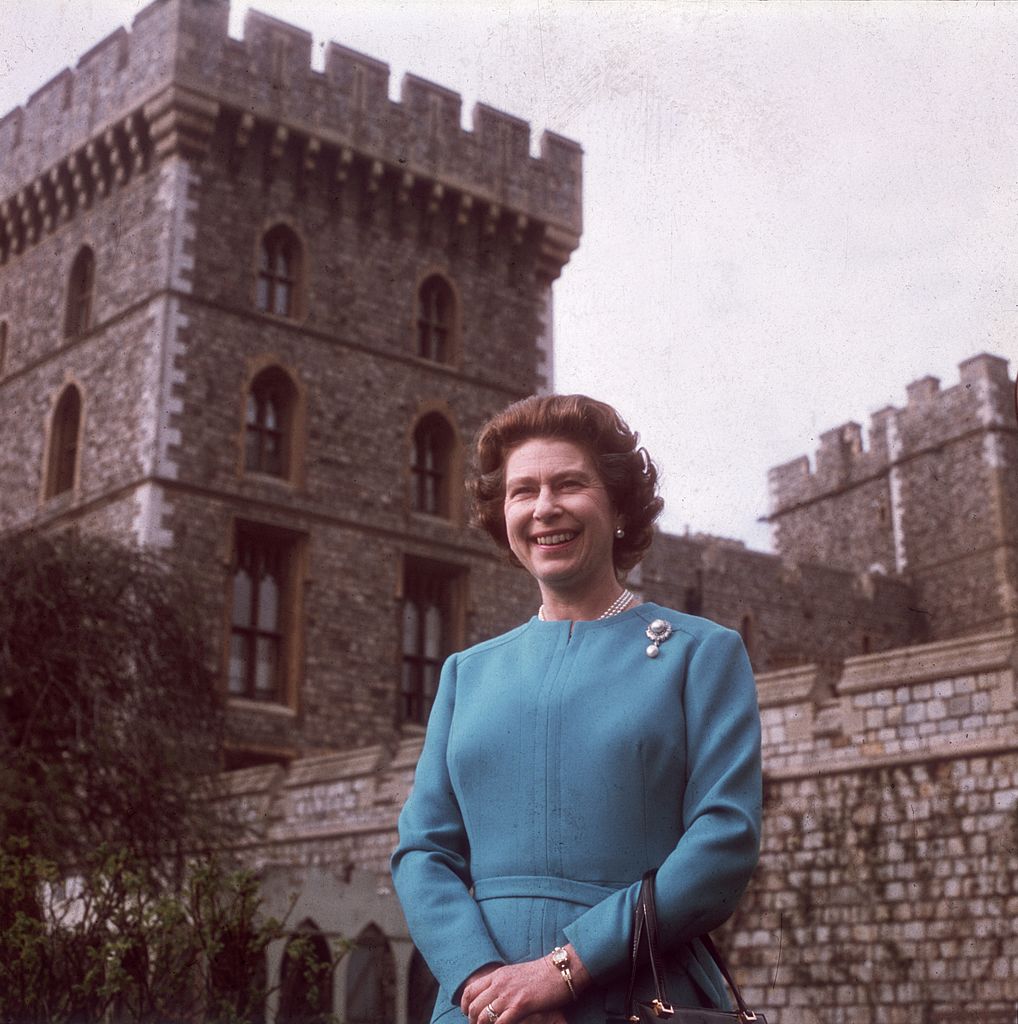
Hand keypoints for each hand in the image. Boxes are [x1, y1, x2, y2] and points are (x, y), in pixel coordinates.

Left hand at [460, 946, 589, 1023]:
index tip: (466, 1013)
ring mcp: (509, 994)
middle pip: (474, 1006)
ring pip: (484, 1016)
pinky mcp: (521, 1005)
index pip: (470, 989)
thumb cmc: (541, 974)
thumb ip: (502, 982)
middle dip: (472, 1020)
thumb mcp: (515, 973)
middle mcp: (499, 983)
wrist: (559, 971)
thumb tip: (492, 993)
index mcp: (498, 974)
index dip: (464, 1004)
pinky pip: (500, 1023)